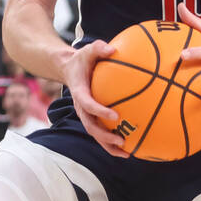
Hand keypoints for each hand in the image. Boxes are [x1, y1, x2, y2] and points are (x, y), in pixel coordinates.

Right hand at [59, 40, 128, 157]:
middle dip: (105, 136)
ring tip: (127, 153)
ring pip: (95, 134)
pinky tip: (129, 147)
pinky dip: (112, 143)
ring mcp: (86, 114)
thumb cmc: (83, 60)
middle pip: (90, 125)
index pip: (88, 104)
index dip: (100, 111)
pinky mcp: (92, 117)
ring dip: (109, 145)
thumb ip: (98, 48)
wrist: (70, 69)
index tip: (116, 116)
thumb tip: (112, 49)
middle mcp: (81, 107)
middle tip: (121, 139)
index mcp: (79, 92)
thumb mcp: (88, 51)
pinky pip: (101, 132)